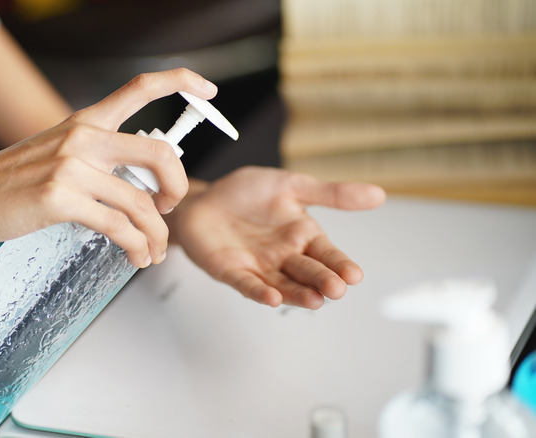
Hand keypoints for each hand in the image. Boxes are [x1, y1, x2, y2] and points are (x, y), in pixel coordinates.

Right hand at [0, 69, 217, 267]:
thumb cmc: (8, 180)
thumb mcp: (55, 152)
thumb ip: (95, 158)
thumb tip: (136, 183)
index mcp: (85, 122)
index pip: (140, 87)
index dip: (181, 81)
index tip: (208, 90)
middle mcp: (83, 137)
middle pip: (160, 153)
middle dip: (179, 186)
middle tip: (172, 207)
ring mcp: (71, 166)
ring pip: (142, 203)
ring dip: (157, 234)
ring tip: (154, 251)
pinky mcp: (60, 198)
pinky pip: (118, 226)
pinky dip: (136, 246)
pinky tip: (135, 256)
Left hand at [168, 167, 385, 308]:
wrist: (204, 198)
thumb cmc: (245, 193)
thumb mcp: (291, 186)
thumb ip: (331, 194)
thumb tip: (378, 194)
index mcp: (302, 236)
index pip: (327, 254)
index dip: (340, 264)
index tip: (354, 275)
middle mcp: (284, 256)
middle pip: (308, 272)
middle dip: (322, 281)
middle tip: (337, 289)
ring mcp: (259, 267)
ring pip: (283, 285)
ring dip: (298, 294)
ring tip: (314, 301)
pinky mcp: (232, 272)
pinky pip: (247, 285)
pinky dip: (259, 292)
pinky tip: (272, 298)